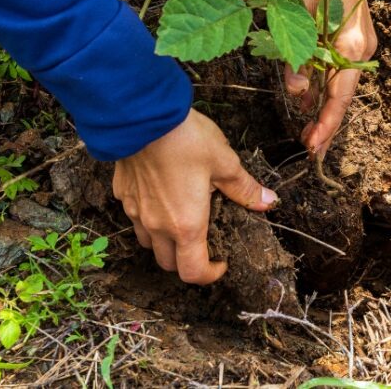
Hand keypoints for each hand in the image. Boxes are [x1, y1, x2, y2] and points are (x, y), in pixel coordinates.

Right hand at [112, 110, 277, 283]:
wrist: (142, 115)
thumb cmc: (185, 139)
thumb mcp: (224, 162)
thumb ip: (244, 188)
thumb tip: (268, 202)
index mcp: (186, 225)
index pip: (193, 272)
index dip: (209, 275)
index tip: (221, 262)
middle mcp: (157, 225)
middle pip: (168, 263)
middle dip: (187, 261)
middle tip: (204, 242)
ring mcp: (136, 210)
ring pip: (148, 242)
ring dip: (165, 242)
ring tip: (181, 219)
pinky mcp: (122, 193)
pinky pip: (135, 216)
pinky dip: (148, 217)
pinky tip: (161, 195)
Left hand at [286, 0, 377, 158]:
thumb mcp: (296, 8)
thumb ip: (295, 51)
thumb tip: (297, 91)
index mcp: (352, 42)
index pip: (340, 93)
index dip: (327, 122)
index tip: (313, 145)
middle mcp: (362, 50)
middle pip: (344, 97)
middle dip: (327, 125)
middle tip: (310, 150)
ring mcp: (361, 47)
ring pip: (341, 87)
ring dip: (325, 110)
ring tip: (309, 135)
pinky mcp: (354, 44)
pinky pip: (339, 74)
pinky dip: (326, 92)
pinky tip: (312, 105)